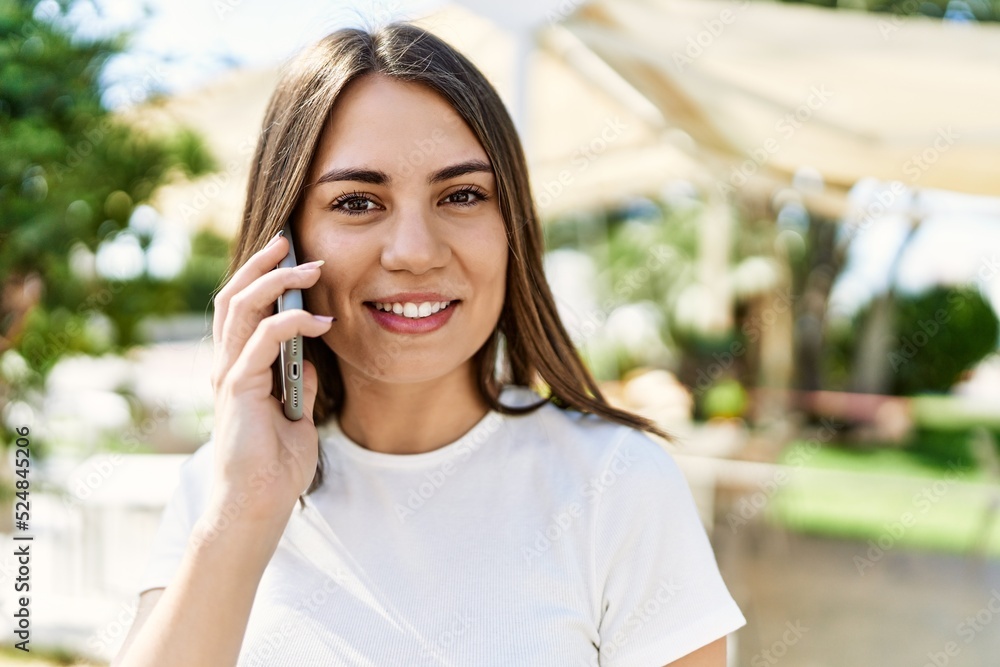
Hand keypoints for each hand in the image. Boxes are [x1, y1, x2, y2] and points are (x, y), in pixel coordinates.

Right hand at [207, 232, 332, 528]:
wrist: (259, 504)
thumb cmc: (276, 467)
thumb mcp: (297, 416)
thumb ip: (298, 385)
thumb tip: (310, 360)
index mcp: (240, 369)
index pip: (243, 310)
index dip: (262, 279)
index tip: (291, 256)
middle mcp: (228, 366)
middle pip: (233, 297)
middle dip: (261, 265)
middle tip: (290, 242)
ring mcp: (229, 375)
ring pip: (240, 308)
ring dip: (276, 282)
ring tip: (310, 267)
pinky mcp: (238, 388)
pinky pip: (262, 340)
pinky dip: (290, 322)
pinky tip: (319, 319)